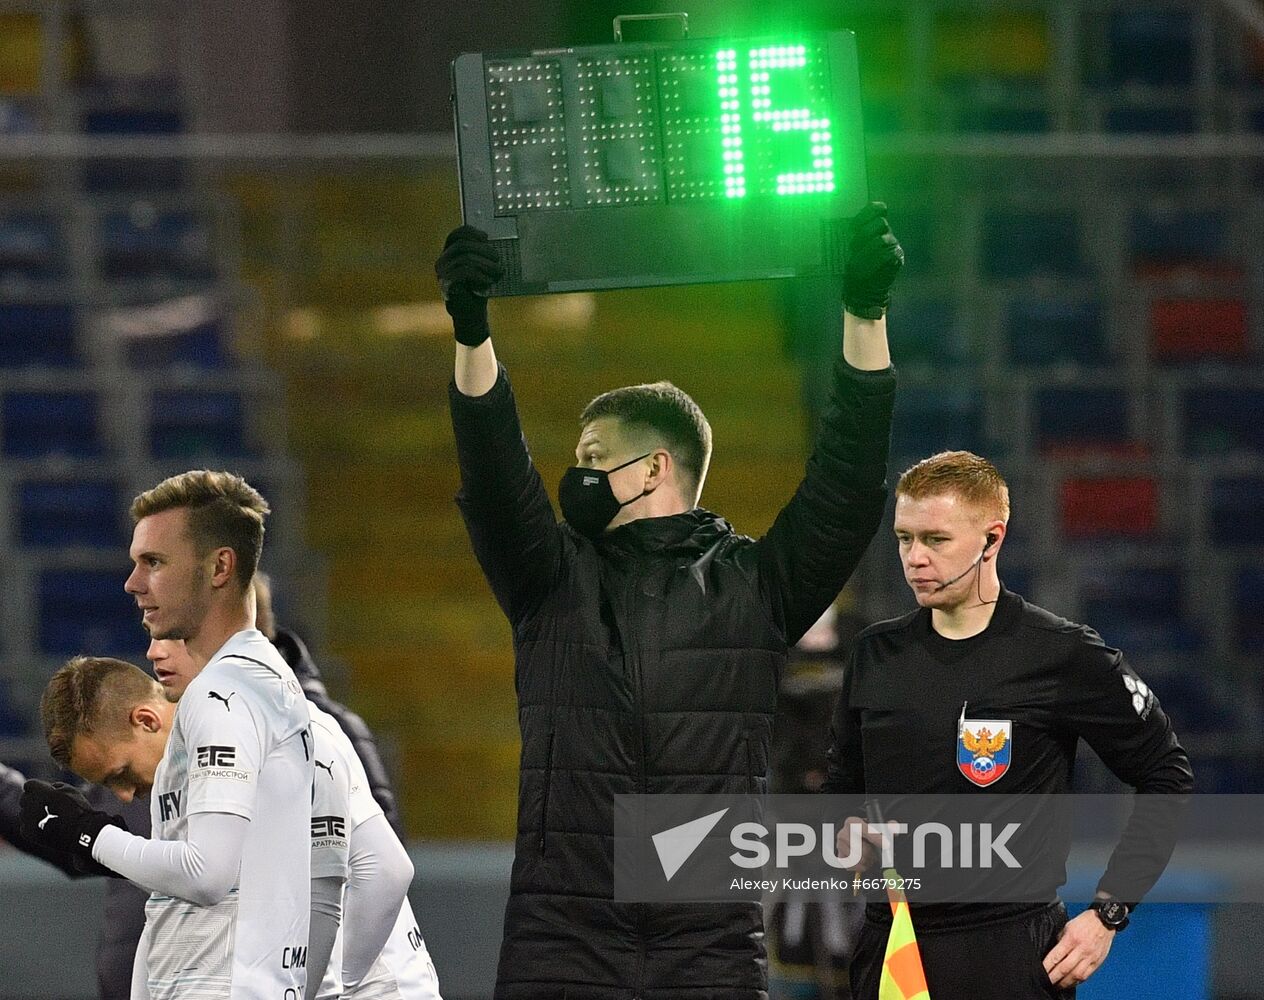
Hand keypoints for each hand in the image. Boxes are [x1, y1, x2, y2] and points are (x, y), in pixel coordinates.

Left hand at [19, 780, 124, 859]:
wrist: (79, 833)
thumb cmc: (78, 809)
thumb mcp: (70, 790)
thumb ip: (55, 786)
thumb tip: (48, 789)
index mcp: (40, 791)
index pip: (29, 785)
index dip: (38, 787)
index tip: (46, 792)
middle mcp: (29, 804)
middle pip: (25, 798)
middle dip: (34, 800)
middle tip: (49, 806)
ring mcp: (26, 819)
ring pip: (24, 812)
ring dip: (33, 813)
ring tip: (50, 818)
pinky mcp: (26, 832)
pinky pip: (25, 825)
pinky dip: (33, 826)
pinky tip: (46, 827)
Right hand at [434, 225, 504, 345]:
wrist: (471, 314)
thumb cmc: (477, 289)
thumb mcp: (481, 268)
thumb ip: (481, 254)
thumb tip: (493, 243)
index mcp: (449, 254)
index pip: (456, 235)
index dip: (471, 232)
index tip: (487, 238)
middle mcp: (442, 261)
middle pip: (462, 245)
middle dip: (484, 250)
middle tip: (498, 259)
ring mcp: (442, 273)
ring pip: (465, 258)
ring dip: (486, 264)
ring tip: (498, 272)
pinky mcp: (447, 284)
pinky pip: (464, 271)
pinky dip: (480, 275)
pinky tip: (489, 281)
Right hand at [833, 816, 896, 872]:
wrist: (854, 836)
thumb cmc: (868, 832)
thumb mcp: (879, 826)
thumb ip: (889, 826)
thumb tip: (893, 827)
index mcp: (852, 822)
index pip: (864, 830)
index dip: (876, 838)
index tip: (886, 844)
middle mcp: (843, 833)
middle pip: (863, 849)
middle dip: (872, 853)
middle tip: (876, 852)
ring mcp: (839, 846)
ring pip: (859, 860)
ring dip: (867, 860)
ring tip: (869, 855)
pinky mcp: (840, 857)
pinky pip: (853, 866)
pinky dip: (861, 866)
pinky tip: (863, 860)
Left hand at [842, 201, 903, 319]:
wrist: (864, 289)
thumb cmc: (856, 266)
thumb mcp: (850, 248)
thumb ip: (854, 232)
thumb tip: (852, 217)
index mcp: (871, 227)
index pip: (875, 209)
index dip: (868, 213)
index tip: (857, 223)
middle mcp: (884, 232)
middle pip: (880, 223)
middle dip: (864, 235)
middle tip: (853, 247)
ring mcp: (892, 243)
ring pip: (883, 239)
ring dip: (868, 251)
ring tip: (858, 262)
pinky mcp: (897, 256)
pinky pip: (889, 253)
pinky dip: (877, 262)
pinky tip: (870, 269)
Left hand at [1042, 909, 1114, 987]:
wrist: (1104, 921)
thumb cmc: (1085, 922)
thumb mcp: (1068, 926)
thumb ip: (1061, 940)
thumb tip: (1054, 953)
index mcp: (1072, 939)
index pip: (1056, 956)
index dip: (1048, 966)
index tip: (1042, 972)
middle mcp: (1081, 949)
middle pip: (1065, 968)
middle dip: (1054, 978)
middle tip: (1047, 982)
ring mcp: (1090, 957)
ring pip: (1076, 975)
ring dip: (1065, 983)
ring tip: (1058, 985)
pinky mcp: (1097, 962)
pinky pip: (1086, 975)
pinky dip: (1077, 981)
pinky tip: (1071, 982)